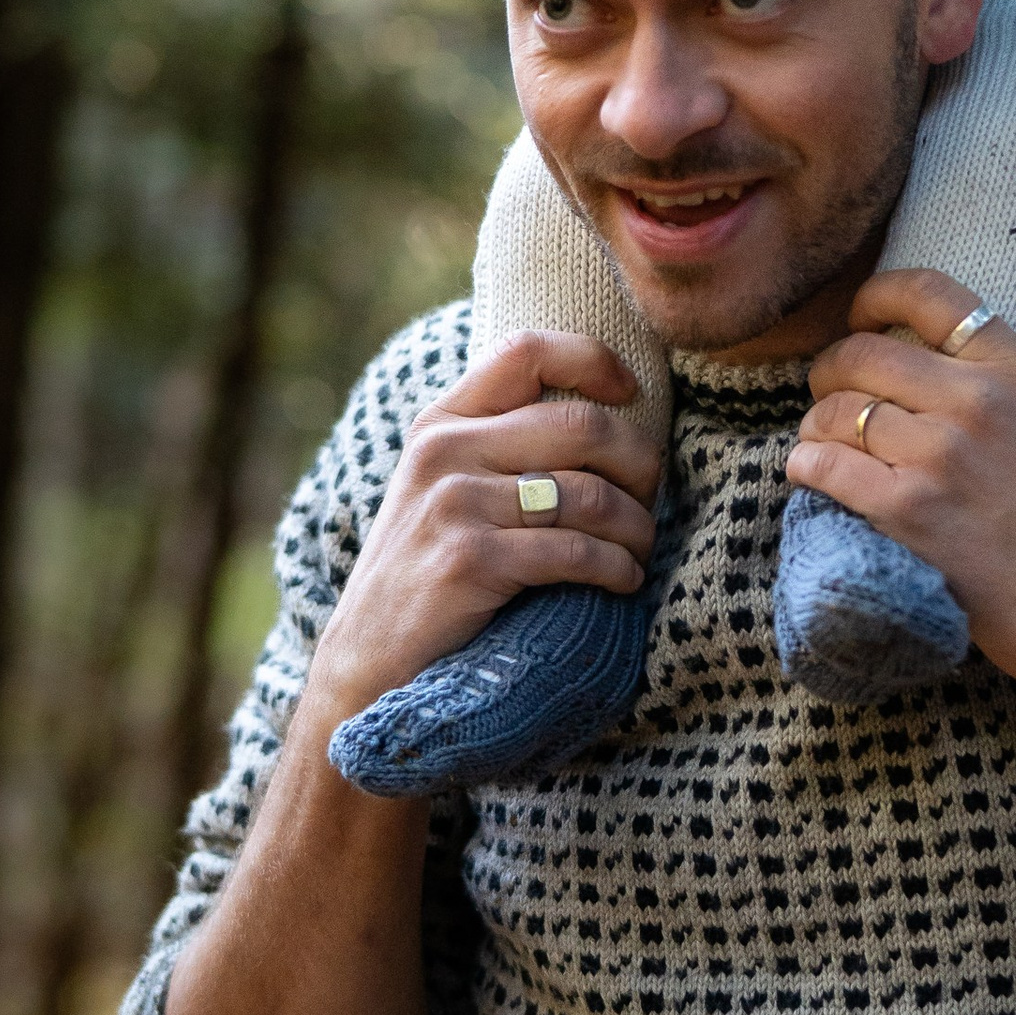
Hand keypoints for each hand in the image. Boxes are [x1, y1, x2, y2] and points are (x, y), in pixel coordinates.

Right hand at [309, 334, 658, 730]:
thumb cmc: (425, 573)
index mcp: (441, 423)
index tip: (629, 393)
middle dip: (639, 464)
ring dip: (636, 527)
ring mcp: (454, 505)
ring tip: (639, 549)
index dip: (593, 361)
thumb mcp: (441, 490)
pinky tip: (623, 581)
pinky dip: (617, 568)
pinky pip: (576, 552)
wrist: (366, 662)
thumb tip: (603, 417)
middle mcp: (444, 452)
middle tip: (649, 498)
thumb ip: (497, 445)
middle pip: (583, 425)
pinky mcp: (470, 561)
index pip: (526, 352)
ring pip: (589, 494)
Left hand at [788, 269, 1015, 734]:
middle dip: (830, 371)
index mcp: (1012, 368)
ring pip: (836, 409)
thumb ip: (983, 374)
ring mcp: (938, 454)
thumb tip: (901, 346)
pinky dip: (806, 466)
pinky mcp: (905, 507)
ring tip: (824, 443)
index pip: (931, 294)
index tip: (860, 315)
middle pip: (863, 352)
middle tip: (829, 394)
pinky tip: (810, 472)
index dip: (877, 296)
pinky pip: (824, 464)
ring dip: (816, 426)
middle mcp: (975, 400)